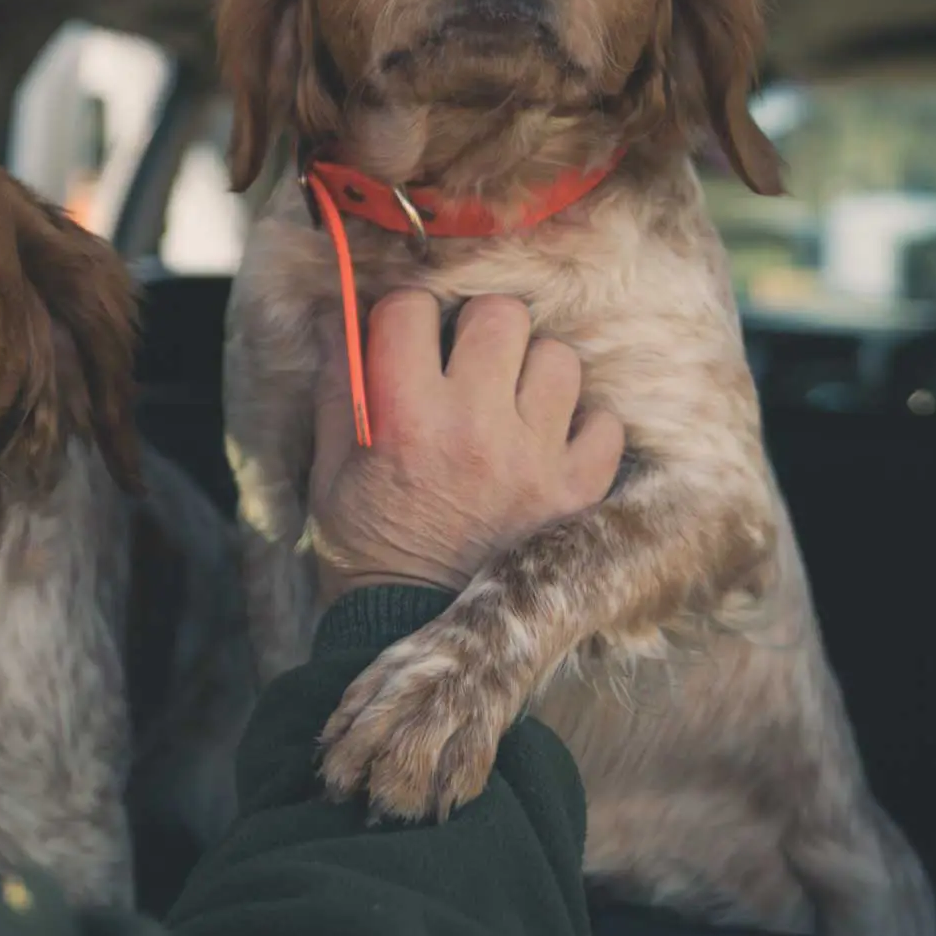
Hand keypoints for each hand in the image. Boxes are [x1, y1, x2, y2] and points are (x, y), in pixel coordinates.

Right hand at [309, 292, 622, 605]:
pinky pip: (603, 422)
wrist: (414, 626)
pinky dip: (580, 427)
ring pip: (558, 358)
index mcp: (404, 415)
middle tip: (465, 361)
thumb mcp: (331, 466)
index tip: (403, 339)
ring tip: (510, 402)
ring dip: (533, 372)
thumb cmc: (365, 543)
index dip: (402, 317)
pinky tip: (547, 443)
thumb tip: (343, 316)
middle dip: (477, 328)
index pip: (411, 308)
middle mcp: (475, 426)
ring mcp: (535, 457)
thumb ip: (340, 386)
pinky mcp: (578, 490)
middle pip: (500, 315)